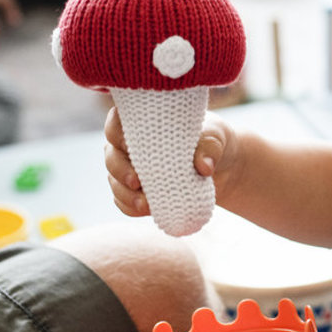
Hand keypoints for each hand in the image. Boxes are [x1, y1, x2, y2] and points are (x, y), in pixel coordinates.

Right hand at [103, 107, 240, 216]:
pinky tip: (146, 210)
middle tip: (136, 182)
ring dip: (125, 194)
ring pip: (114, 180)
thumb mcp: (215, 137)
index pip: (117, 121)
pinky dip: (131, 207)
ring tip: (145, 204)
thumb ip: (209, 147)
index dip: (116, 133)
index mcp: (143, 121)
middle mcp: (130, 143)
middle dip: (120, 170)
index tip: (127, 145)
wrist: (220, 166)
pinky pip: (123, 201)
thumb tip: (203, 167)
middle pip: (111, 155)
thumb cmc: (211, 140)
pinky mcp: (137, 191)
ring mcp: (130, 168)